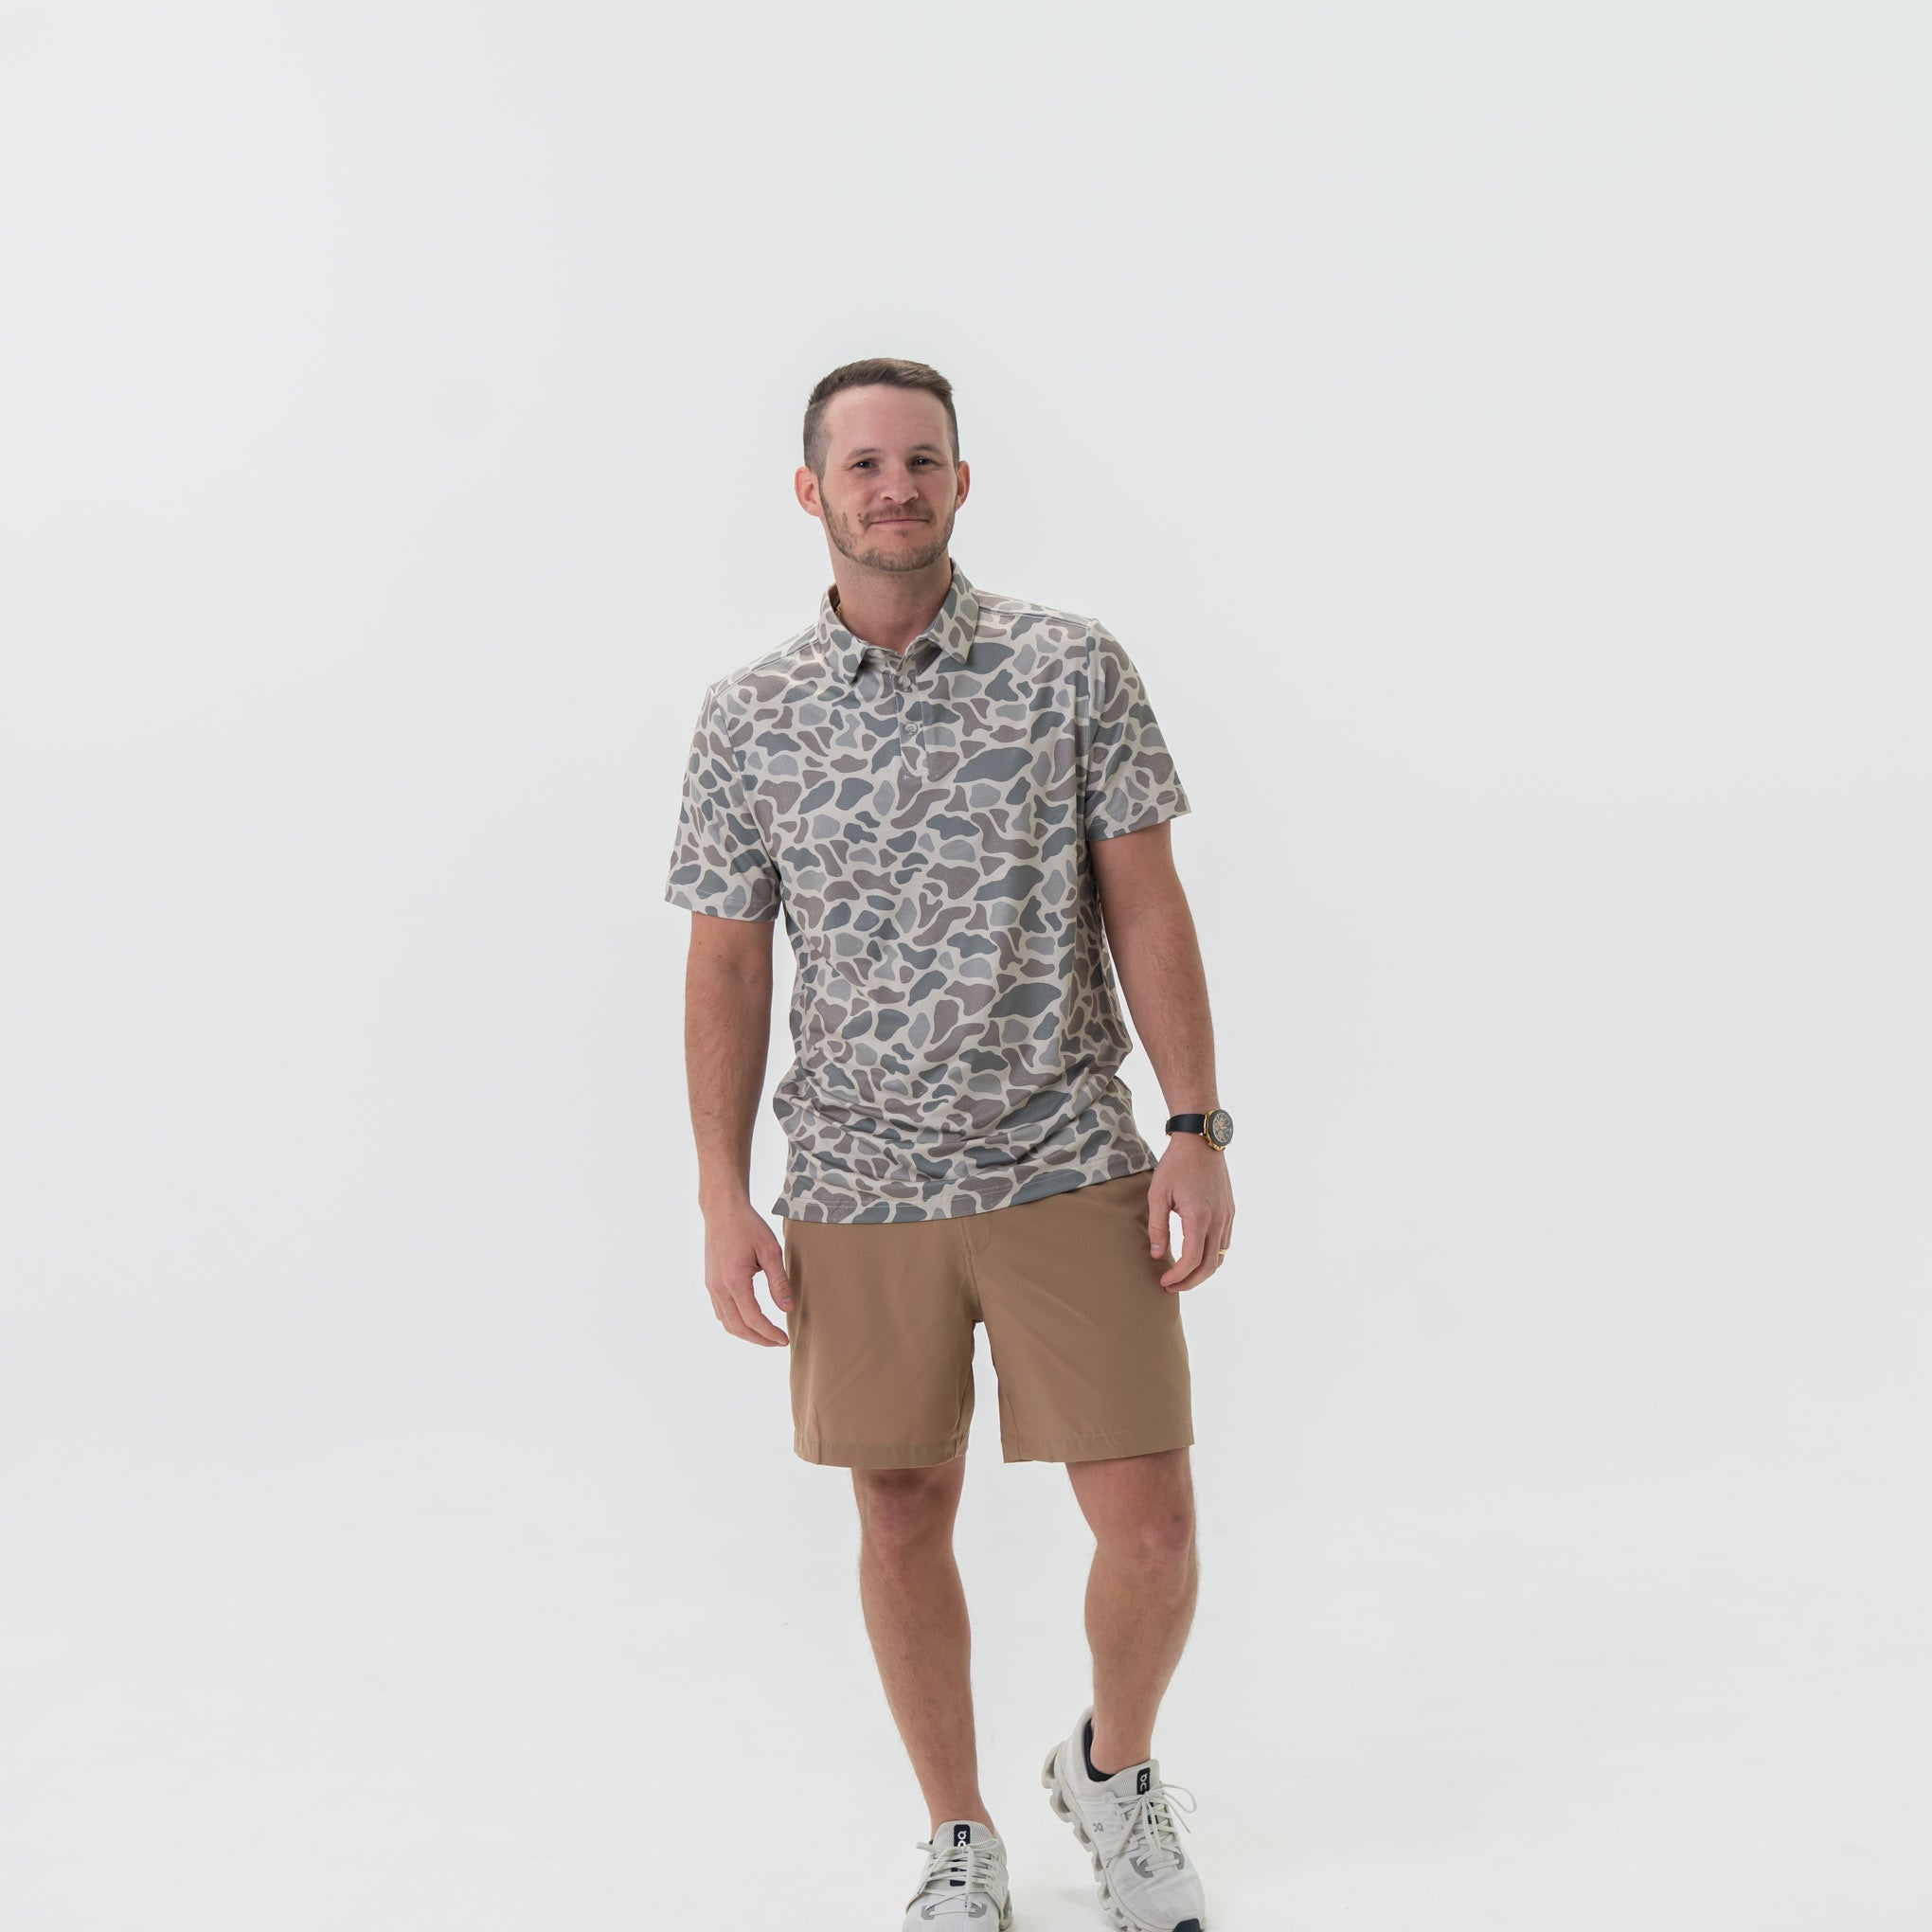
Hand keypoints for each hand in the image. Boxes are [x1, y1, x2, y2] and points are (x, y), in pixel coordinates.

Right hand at [702, 1198, 793, 1345]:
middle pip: (737, 1327)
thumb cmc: (748, 1226)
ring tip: (766, 1335)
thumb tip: (787, 1309)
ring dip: (746, 1334)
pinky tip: (749, 1320)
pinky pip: (721, 1312)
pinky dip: (735, 1323)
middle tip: (778, 1342)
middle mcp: (719, 1287)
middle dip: (759, 1339)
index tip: (784, 1339)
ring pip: (727, 1322)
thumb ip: (779, 1281)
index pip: (752, 1318)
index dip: (769, 1333)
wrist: (722, 1210)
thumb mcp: (770, 1250)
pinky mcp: (710, 1282)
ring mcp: (712, 1286)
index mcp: (734, 1280)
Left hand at [1148, 1138, 1234, 1290]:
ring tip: (1183, 1276)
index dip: (1178, 1276)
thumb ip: (1158, 1227)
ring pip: (1220, 1256)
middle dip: (1190, 1282)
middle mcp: (1218, 1220)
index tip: (1164, 1281)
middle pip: (1209, 1265)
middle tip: (1171, 1286)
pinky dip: (1212, 1256)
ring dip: (1202, 1271)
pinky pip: (1224, 1243)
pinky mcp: (1230, 1211)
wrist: (1200, 1141)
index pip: (1191, 1260)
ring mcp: (1227, 1216)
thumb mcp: (1158, 1194)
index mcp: (1199, 1217)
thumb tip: (1158, 1255)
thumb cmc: (1176, 1165)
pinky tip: (1196, 1256)